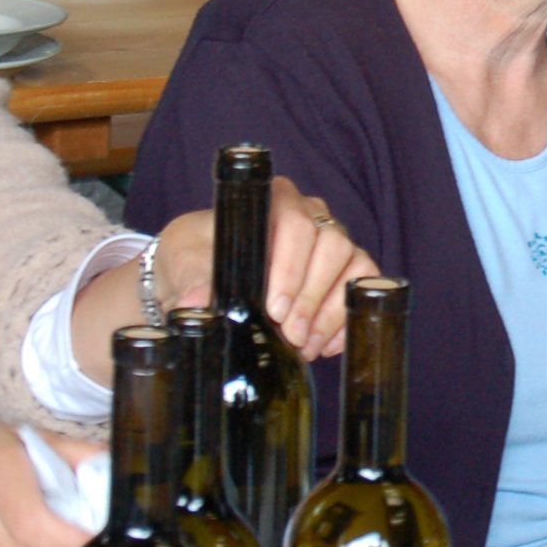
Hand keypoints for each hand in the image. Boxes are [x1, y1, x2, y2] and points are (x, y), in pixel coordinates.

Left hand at [140, 176, 374, 358]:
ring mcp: (331, 241)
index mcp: (273, 202)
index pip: (295, 223)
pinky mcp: (345, 269)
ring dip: (329, 312)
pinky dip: (344, 319)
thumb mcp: (185, 263)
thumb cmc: (195, 255)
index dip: (290, 269)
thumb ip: (194, 280)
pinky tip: (321, 344)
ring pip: (352, 265)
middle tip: (289, 334)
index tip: (274, 309)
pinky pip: (361, 287)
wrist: (200, 276)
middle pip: (331, 245)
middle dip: (310, 297)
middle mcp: (309, 215)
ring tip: (302, 344)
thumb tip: (197, 304)